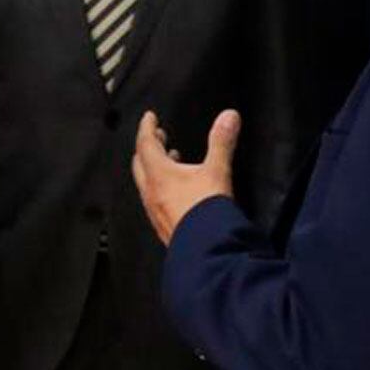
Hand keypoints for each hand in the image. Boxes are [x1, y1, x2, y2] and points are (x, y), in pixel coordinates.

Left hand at [131, 109, 238, 244]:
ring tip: (169, 161)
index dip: (147, 128)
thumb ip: (222, 142)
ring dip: (154, 169)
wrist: (207, 252)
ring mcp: (155, 212)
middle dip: (147, 147)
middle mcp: (152, 193)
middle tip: (156, 137)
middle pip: (141, 164)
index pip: (145, 144)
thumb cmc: (207, 212)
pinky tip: (176, 193)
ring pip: (147, 184)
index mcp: (159, 175)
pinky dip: (161, 189)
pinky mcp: (164, 227)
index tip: (149, 118)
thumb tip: (229, 116)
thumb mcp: (217, 171)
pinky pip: (155, 202)